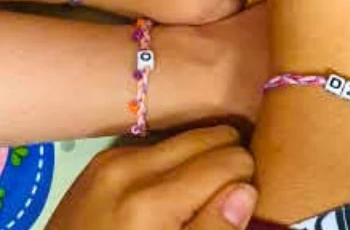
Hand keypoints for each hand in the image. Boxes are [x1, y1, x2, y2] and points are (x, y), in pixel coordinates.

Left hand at [47, 126, 256, 229]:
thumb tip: (247, 190)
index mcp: (151, 202)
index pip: (233, 160)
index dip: (245, 186)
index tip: (238, 212)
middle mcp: (130, 167)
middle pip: (213, 136)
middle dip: (228, 166)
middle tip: (220, 205)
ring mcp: (112, 159)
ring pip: (188, 136)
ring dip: (201, 163)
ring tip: (195, 200)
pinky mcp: (102, 160)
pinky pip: (159, 146)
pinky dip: (174, 165)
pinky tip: (168, 195)